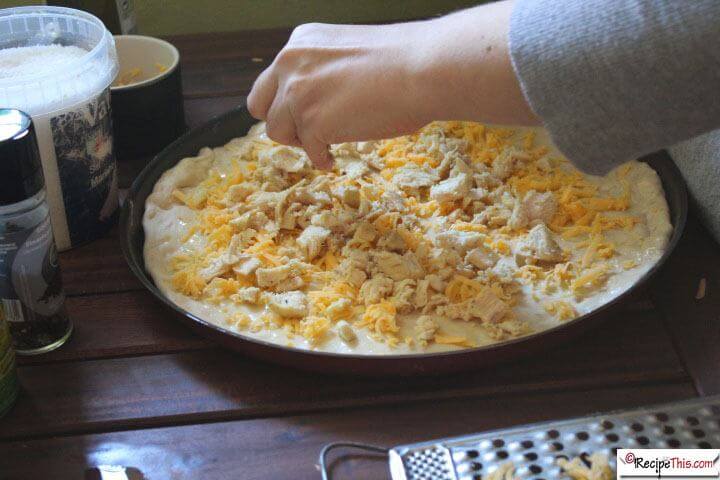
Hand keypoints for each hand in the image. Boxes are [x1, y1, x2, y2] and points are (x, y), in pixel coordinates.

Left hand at [247, 0, 536, 167]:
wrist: (423, 69)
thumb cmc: (402, 61)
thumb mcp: (348, 53)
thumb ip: (322, 71)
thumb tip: (316, 102)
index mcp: (299, 42)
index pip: (271, 80)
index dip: (285, 102)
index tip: (305, 114)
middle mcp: (289, 63)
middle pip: (260, 106)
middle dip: (281, 122)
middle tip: (307, 133)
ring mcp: (297, 93)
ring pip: (277, 132)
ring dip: (301, 141)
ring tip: (327, 143)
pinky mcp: (311, 122)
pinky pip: (307, 151)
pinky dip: (321, 158)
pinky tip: (335, 156)